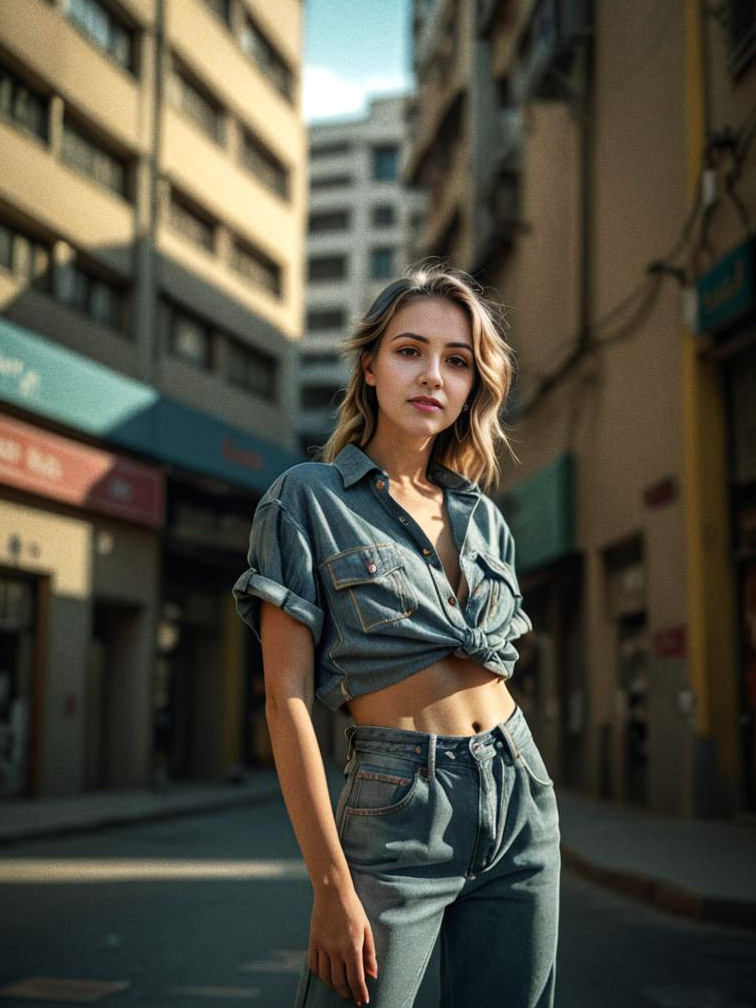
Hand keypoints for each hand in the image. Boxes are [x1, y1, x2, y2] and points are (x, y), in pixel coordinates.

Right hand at [308, 886, 377, 1004]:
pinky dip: (320, 975)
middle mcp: (336, 949)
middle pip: (340, 982)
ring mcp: (322, 946)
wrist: (332, 891)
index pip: (356, 978)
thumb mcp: (366, 928)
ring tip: (341, 988)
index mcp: (352, 946)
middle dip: (347, 993)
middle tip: (353, 997)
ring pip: (325, 977)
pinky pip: (313, 966)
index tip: (363, 1001)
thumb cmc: (353, 908)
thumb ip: (370, 953)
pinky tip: (326, 975)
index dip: (360, 993)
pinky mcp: (313, 941)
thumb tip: (373, 975)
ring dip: (334, 987)